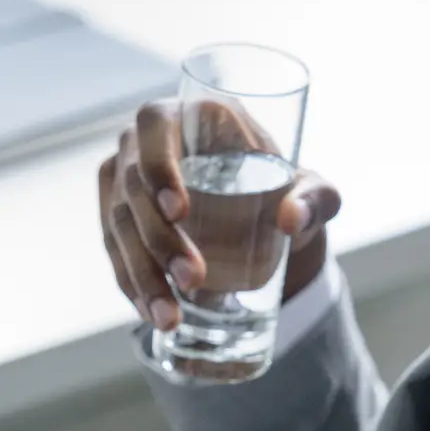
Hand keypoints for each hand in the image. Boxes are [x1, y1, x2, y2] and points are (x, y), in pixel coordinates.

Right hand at [99, 98, 341, 331]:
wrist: (262, 220)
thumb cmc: (285, 191)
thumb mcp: (313, 193)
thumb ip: (316, 200)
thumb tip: (290, 218)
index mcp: (191, 114)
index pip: (156, 126)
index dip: (159, 165)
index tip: (179, 212)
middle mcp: (146, 140)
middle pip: (134, 186)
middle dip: (159, 239)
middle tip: (194, 279)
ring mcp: (125, 178)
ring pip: (118, 225)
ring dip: (140, 273)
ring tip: (170, 317)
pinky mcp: (117, 214)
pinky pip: (113, 249)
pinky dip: (130, 283)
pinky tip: (149, 312)